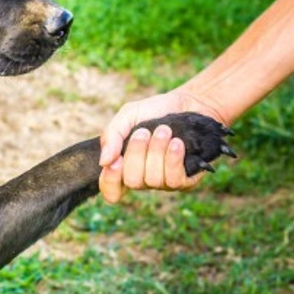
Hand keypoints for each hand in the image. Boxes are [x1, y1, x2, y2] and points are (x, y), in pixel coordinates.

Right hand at [98, 90, 225, 202]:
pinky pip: (174, 180)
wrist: (190, 104)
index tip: (116, 160)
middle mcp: (143, 178)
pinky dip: (173, 159)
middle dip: (137, 154)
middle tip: (144, 132)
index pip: (111, 190)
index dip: (110, 180)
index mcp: (124, 166)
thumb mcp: (128, 115)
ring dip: (157, 151)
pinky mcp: (185, 180)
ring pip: (153, 179)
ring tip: (164, 130)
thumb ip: (112, 135)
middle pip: (132, 182)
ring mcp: (163, 182)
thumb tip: (104, 161)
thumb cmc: (155, 111)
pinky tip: (177, 143)